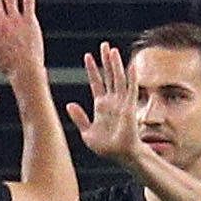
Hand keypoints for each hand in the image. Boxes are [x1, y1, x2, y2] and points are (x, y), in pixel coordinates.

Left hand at [64, 40, 136, 163]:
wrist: (121, 155)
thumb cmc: (106, 147)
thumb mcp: (86, 133)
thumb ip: (79, 118)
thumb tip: (69, 105)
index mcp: (101, 105)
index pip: (96, 82)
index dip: (92, 69)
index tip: (87, 56)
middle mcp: (112, 101)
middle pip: (108, 75)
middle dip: (105, 60)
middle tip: (103, 44)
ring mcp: (121, 103)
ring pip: (118, 79)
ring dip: (115, 64)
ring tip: (111, 50)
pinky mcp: (129, 107)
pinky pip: (131, 90)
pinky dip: (131, 78)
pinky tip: (130, 66)